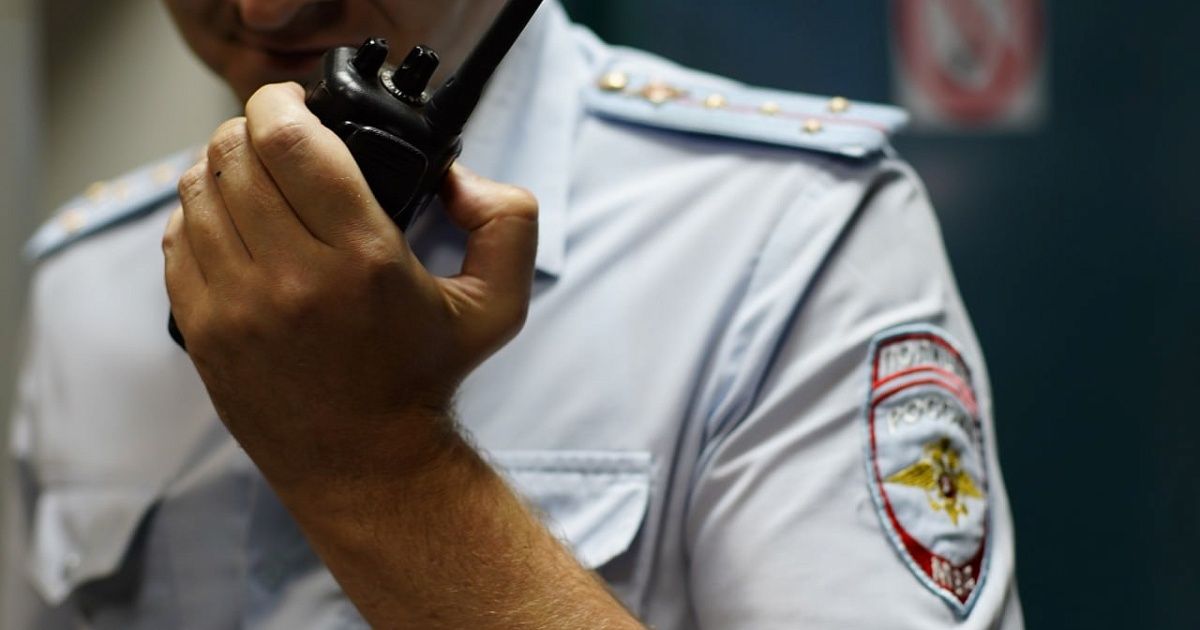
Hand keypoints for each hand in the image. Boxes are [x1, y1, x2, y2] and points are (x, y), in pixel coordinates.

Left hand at [162, 82, 537, 491]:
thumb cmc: (425, 377)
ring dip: (222, 167)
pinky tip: (232, 222)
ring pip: (198, 191)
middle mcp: (292, 280)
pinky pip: (177, 240)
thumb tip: (459, 178)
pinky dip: (198, 215)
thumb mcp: (498, 304)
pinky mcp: (203, 331)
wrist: (366, 464)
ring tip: (253, 176)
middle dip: (251, 128)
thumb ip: (507, 222)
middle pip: (233, 155)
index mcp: (363, 259)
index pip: (290, 141)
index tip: (297, 104)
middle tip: (278, 137)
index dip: (283, 101)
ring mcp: (237, 308)